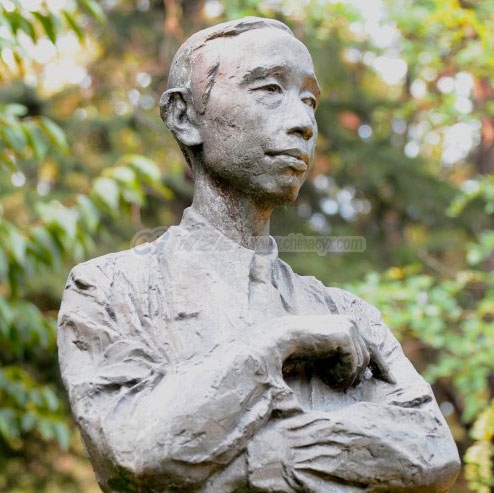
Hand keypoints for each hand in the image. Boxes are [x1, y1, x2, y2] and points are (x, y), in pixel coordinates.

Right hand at [252, 315, 393, 389]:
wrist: (280, 341)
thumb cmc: (296, 349)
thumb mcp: (324, 353)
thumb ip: (342, 356)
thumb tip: (362, 374)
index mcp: (346, 324)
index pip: (371, 347)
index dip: (383, 365)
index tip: (392, 382)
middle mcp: (351, 323)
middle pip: (367, 360)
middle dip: (355, 376)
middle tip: (334, 382)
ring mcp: (349, 327)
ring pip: (360, 365)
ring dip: (343, 376)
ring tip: (323, 374)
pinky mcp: (345, 335)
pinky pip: (353, 365)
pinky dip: (340, 374)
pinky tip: (324, 371)